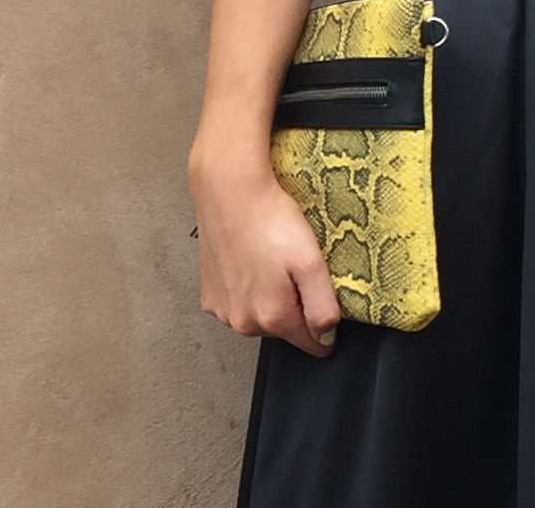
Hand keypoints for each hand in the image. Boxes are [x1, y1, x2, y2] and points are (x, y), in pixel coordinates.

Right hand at [189, 146, 341, 357]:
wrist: (229, 191)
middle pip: (285, 330)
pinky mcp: (209, 296)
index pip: (312, 344)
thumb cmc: (269, 219)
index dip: (324, 322)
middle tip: (293, 267)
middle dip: (294, 306)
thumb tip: (326, 336)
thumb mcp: (311, 262)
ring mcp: (223, 310)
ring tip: (270, 260)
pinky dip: (247, 290)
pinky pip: (238, 304)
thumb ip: (323, 307)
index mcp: (272, 317)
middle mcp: (243, 322)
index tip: (319, 292)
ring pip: (260, 317)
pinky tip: (250, 262)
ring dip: (269, 297)